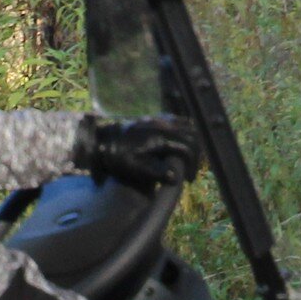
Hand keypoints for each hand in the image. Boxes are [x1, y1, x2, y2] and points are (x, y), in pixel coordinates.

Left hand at [74, 115, 201, 190]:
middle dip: (196, 156)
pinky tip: (179, 147)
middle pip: (192, 137)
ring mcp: (160, 121)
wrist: (105, 140)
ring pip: (187, 128)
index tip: (188, 180)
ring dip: (191, 145)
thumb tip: (174, 178)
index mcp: (160, 139)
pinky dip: (184, 133)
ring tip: (186, 162)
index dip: (192, 166)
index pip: (188, 149)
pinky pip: (178, 122)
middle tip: (190, 172)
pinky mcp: (156, 119)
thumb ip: (155, 173)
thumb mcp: (136, 168)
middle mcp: (163, 127)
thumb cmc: (119, 157)